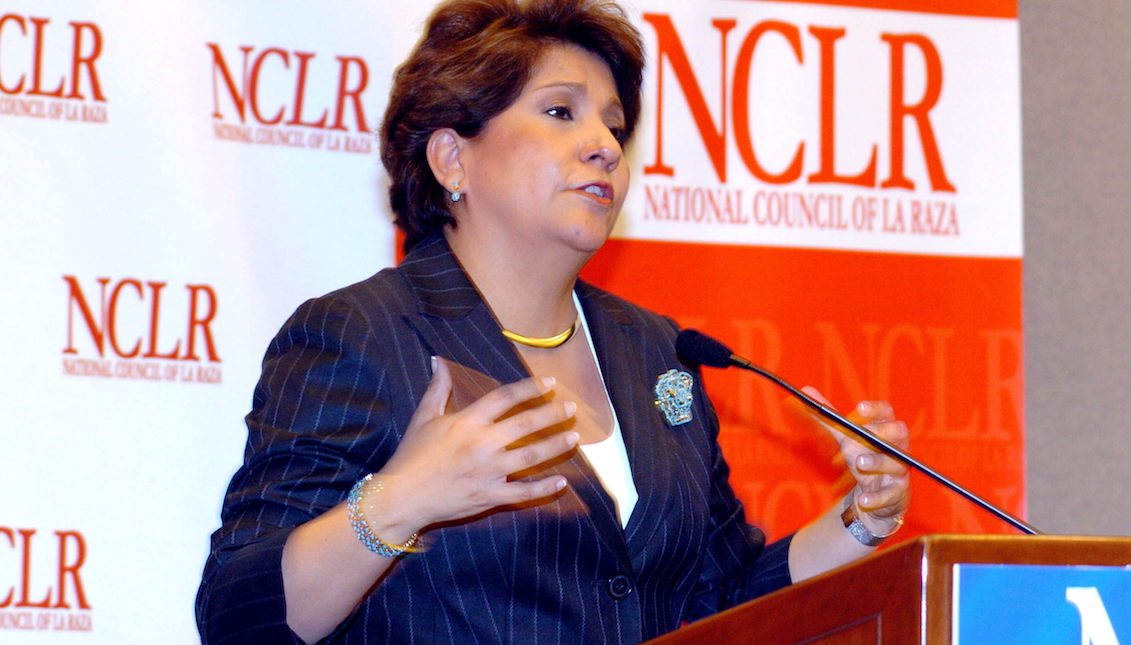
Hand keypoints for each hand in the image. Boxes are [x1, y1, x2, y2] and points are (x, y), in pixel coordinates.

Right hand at [376, 358, 579, 534]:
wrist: (401, 497)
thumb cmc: (412, 456)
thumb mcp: (423, 417)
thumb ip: (437, 389)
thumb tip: (438, 361)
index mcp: (467, 422)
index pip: (505, 398)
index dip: (530, 388)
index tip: (550, 382)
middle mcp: (482, 444)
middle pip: (525, 424)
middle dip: (552, 415)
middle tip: (571, 408)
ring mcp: (487, 471)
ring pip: (531, 456)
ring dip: (555, 446)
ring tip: (574, 438)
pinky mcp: (489, 495)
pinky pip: (522, 492)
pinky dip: (544, 488)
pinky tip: (562, 481)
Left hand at [802, 387, 909, 535]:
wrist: (874, 496)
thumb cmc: (862, 459)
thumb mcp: (844, 439)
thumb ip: (828, 418)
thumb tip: (805, 392)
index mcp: (885, 430)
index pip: (886, 413)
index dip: (875, 409)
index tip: (860, 407)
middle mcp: (897, 448)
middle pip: (898, 434)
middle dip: (881, 433)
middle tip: (862, 435)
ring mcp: (899, 472)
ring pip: (896, 464)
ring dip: (877, 462)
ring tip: (859, 462)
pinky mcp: (897, 494)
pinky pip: (890, 495)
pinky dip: (876, 498)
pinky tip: (862, 500)